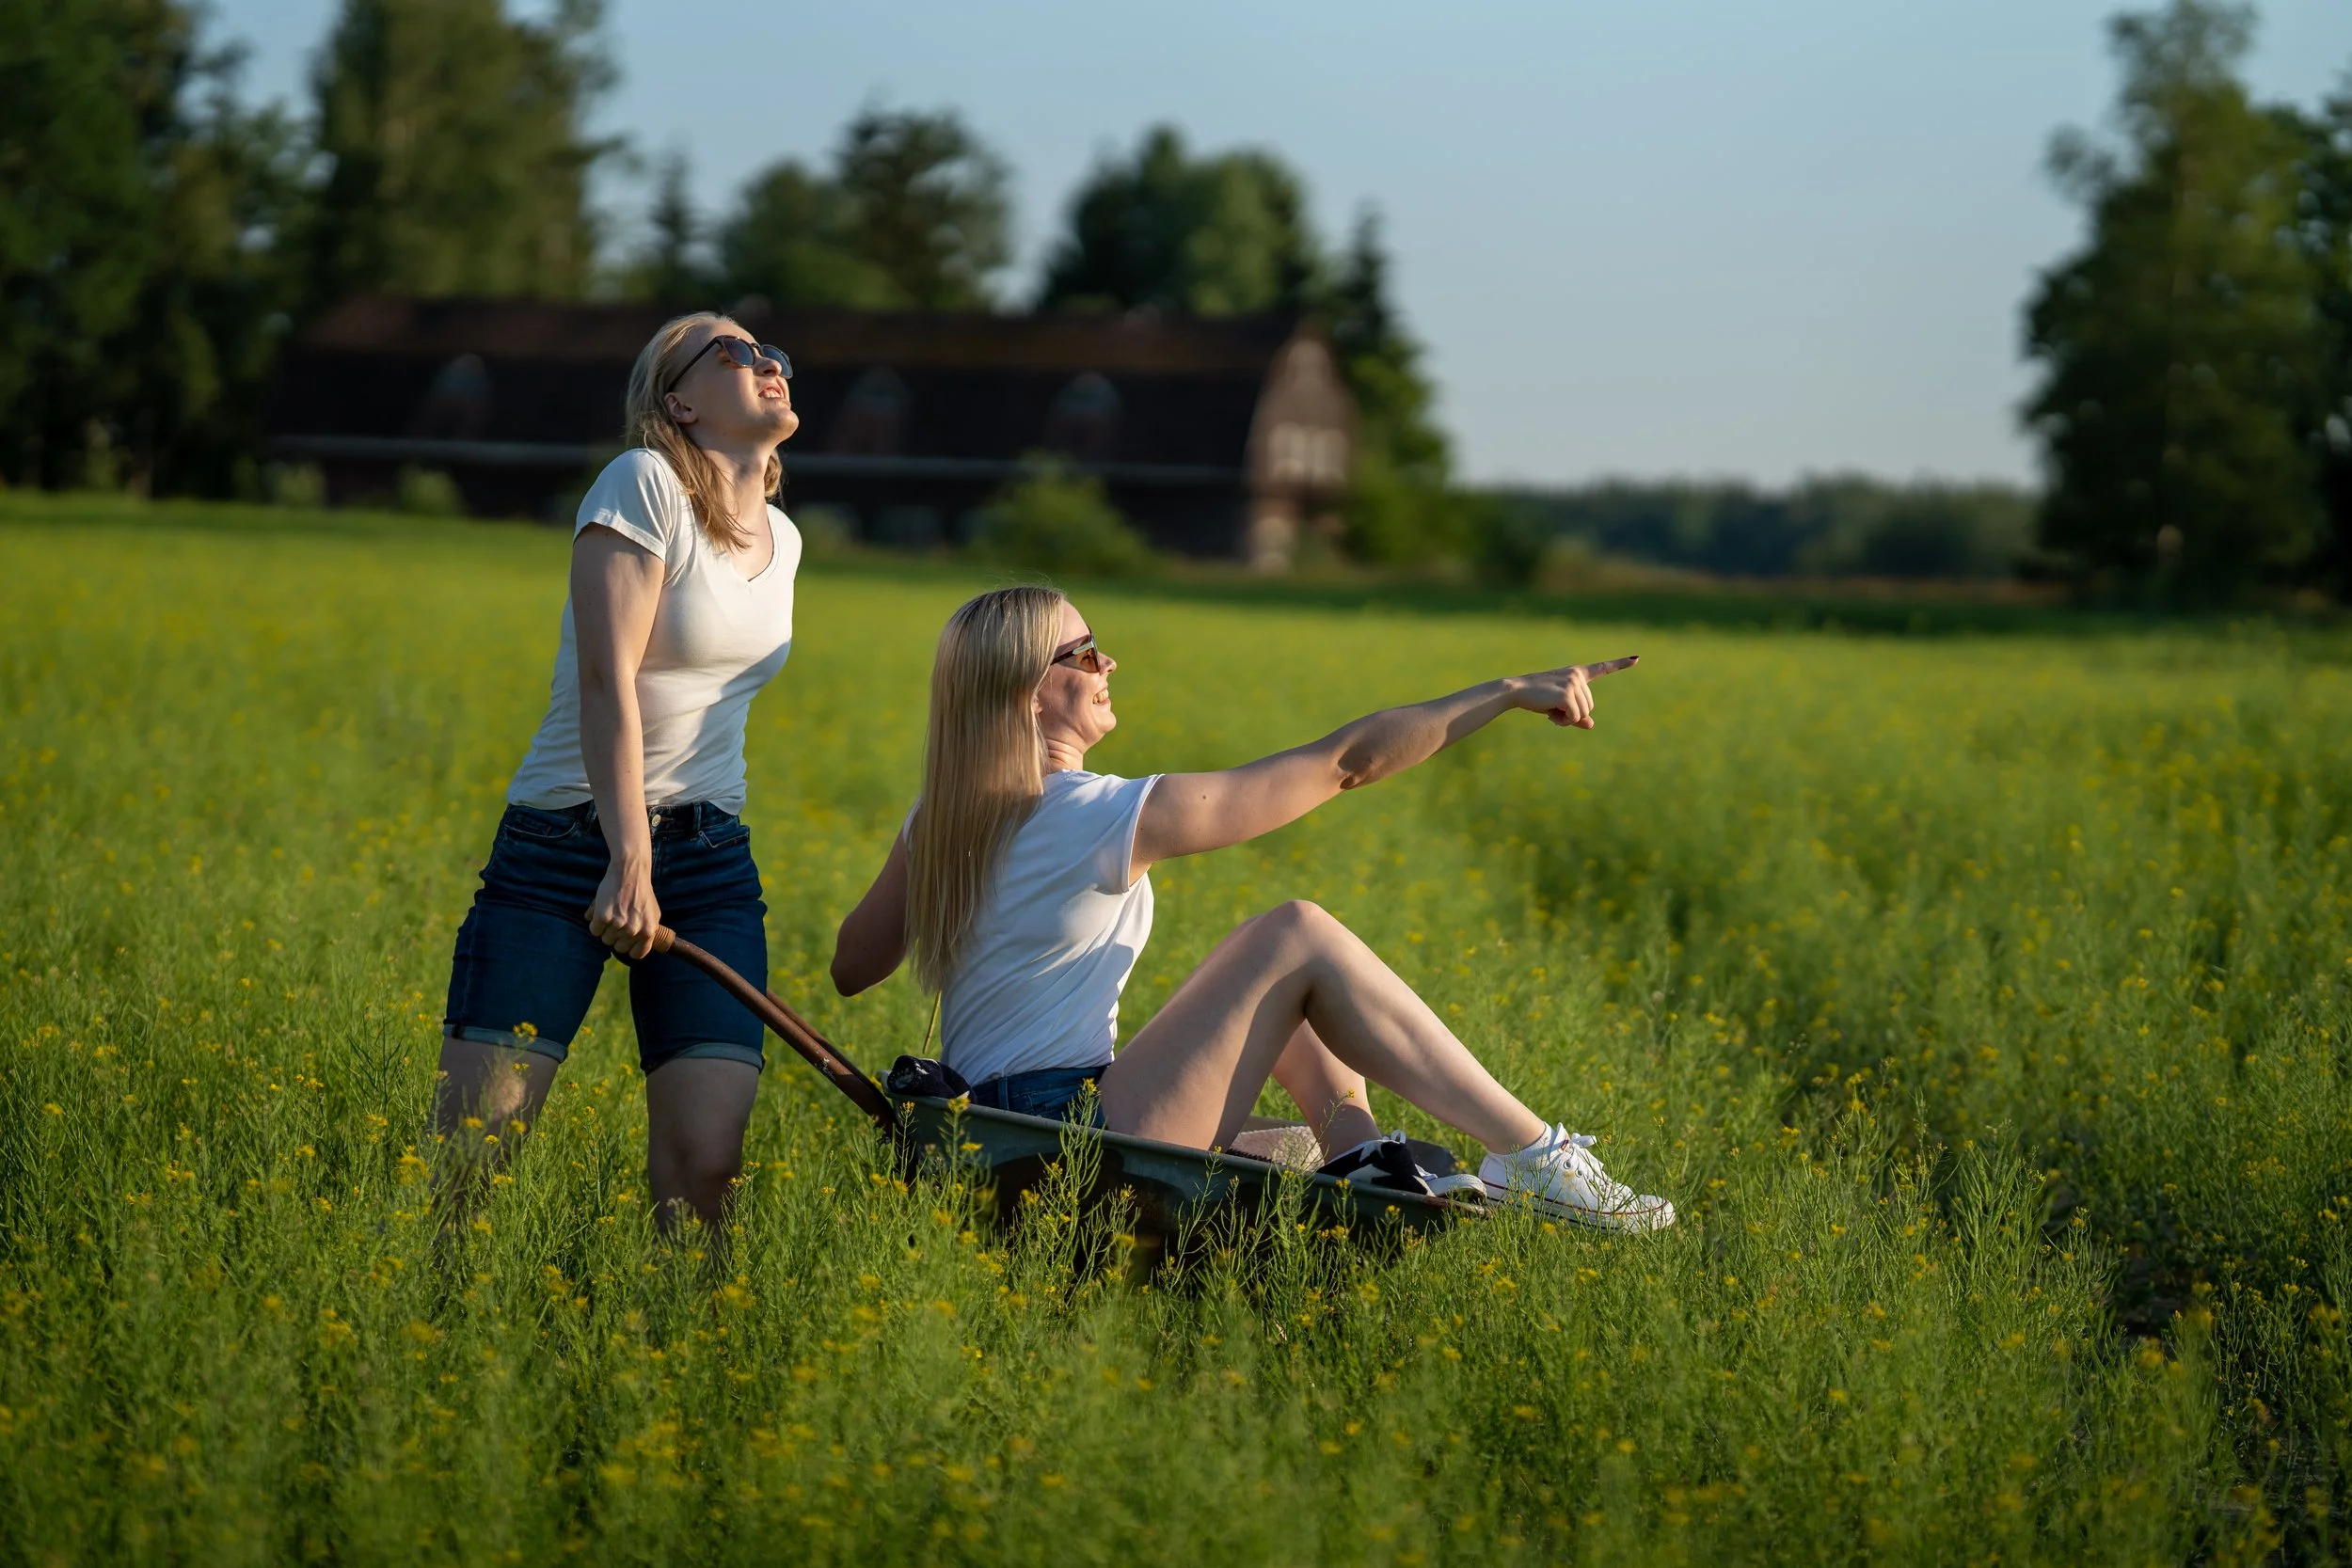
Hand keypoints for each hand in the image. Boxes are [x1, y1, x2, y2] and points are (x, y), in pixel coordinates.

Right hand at [587, 858, 660, 959]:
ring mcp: (619, 924)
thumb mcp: (653, 914)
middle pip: (618, 947)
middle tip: (618, 919)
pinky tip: (602, 910)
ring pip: (605, 939)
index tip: (625, 940)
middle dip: (616, 936)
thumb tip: (636, 951)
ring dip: (605, 928)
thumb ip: (647, 932)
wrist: (630, 872)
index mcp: (649, 931)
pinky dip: (595, 922)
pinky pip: (595, 930)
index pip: (636, 954)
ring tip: (612, 912)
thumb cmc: (641, 892)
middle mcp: (635, 930)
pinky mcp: (604, 917)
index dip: (629, 947)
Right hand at [1518, 655, 1637, 729]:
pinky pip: (1574, 717)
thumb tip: (1590, 725)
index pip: (1602, 668)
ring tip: (1550, 710)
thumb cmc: (1536, 697)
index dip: (1620, 664)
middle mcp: (1577, 675)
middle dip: (1573, 714)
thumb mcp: (1559, 706)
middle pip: (1589, 706)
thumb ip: (1577, 716)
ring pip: (1583, 713)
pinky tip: (1550, 714)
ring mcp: (1573, 683)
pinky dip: (1563, 721)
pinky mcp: (1567, 694)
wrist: (1516, 691)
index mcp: (1577, 673)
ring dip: (1567, 719)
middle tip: (1553, 709)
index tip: (1637, 658)